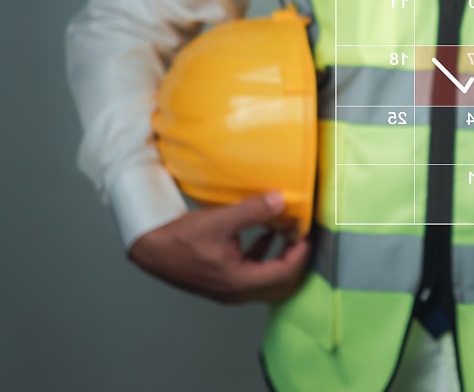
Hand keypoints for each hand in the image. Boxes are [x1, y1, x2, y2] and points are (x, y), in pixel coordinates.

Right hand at [128, 192, 309, 303]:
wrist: (149, 249)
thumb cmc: (178, 239)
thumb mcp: (219, 221)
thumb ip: (252, 211)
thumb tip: (280, 200)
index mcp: (239, 281)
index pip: (285, 274)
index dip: (300, 253)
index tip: (306, 233)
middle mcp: (237, 292)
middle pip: (282, 284)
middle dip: (295, 259)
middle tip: (301, 235)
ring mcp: (230, 289)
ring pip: (269, 280)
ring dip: (282, 257)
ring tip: (288, 232)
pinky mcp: (223, 280)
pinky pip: (255, 273)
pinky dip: (265, 255)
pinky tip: (266, 235)